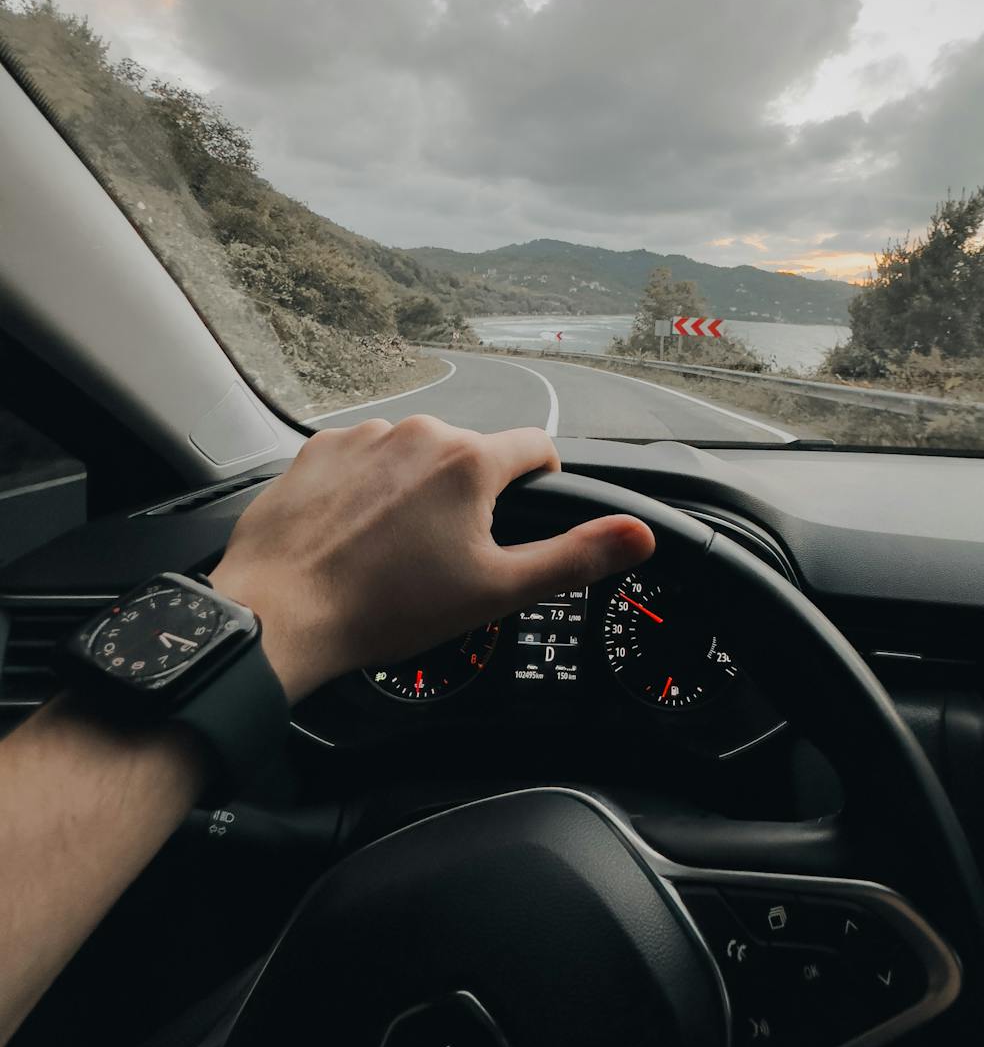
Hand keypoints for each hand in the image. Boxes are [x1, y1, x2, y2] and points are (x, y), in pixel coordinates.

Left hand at [209, 417, 654, 703]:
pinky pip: (361, 460)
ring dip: (415, 491)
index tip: (523, 516)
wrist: (281, 613)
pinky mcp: (317, 450)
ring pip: (414, 455)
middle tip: (447, 557)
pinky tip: (353, 536)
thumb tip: (639, 534)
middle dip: (470, 497)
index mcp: (471, 461)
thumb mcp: (497, 592)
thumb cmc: (387, 609)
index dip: (542, 482)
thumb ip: (574, 556)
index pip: (537, 447)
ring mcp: (363, 437)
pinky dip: (365, 490)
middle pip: (471, 455)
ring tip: (393, 552)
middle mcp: (419, 433)